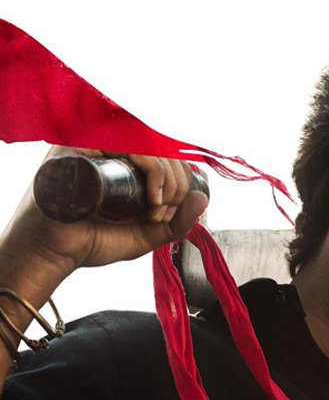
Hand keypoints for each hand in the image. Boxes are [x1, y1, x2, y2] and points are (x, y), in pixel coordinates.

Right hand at [3, 145, 208, 276]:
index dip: (181, 176)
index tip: (173, 207)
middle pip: (162, 146)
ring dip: (168, 177)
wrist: (54, 255)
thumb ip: (177, 222)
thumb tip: (203, 198)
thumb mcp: (146, 233)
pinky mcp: (82, 148)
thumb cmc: (92, 242)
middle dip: (178, 182)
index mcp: (122, 161)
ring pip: (151, 144)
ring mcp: (94, 145)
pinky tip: (152, 198)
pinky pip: (129, 144)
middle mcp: (108, 148)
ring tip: (157, 208)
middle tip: (166, 211)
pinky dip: (152, 169)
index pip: (165, 150)